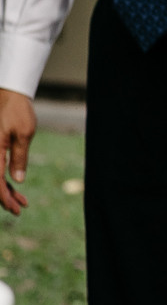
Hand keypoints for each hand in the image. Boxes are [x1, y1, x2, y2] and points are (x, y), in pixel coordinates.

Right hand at [0, 89, 31, 216]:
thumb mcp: (24, 133)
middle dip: (4, 198)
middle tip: (20, 209)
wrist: (9, 95)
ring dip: (5, 191)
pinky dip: (4, 179)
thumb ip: (20, 157)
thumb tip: (18, 180)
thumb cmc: (17, 112)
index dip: (3, 197)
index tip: (14, 208)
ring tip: (21, 202)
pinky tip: (15, 187)